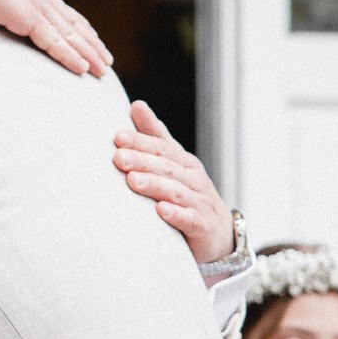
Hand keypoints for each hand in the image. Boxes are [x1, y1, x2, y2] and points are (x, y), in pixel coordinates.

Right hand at [0, 0, 110, 76]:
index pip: (63, 11)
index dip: (79, 27)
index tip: (92, 38)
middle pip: (73, 25)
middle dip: (91, 44)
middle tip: (106, 60)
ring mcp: (38, 7)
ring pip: (70, 36)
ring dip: (88, 54)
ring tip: (103, 69)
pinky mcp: (30, 19)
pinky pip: (55, 42)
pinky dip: (70, 56)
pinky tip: (83, 68)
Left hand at [113, 100, 235, 264]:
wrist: (219, 233)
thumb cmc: (190, 194)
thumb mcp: (174, 163)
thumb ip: (155, 136)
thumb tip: (136, 105)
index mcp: (184, 162)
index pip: (161, 147)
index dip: (141, 141)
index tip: (118, 137)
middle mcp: (193, 179)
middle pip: (167, 167)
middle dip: (142, 161)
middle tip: (119, 158)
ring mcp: (199, 203)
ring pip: (176, 191)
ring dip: (155, 185)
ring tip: (133, 181)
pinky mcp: (202, 226)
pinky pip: (190, 219)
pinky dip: (176, 214)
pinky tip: (161, 211)